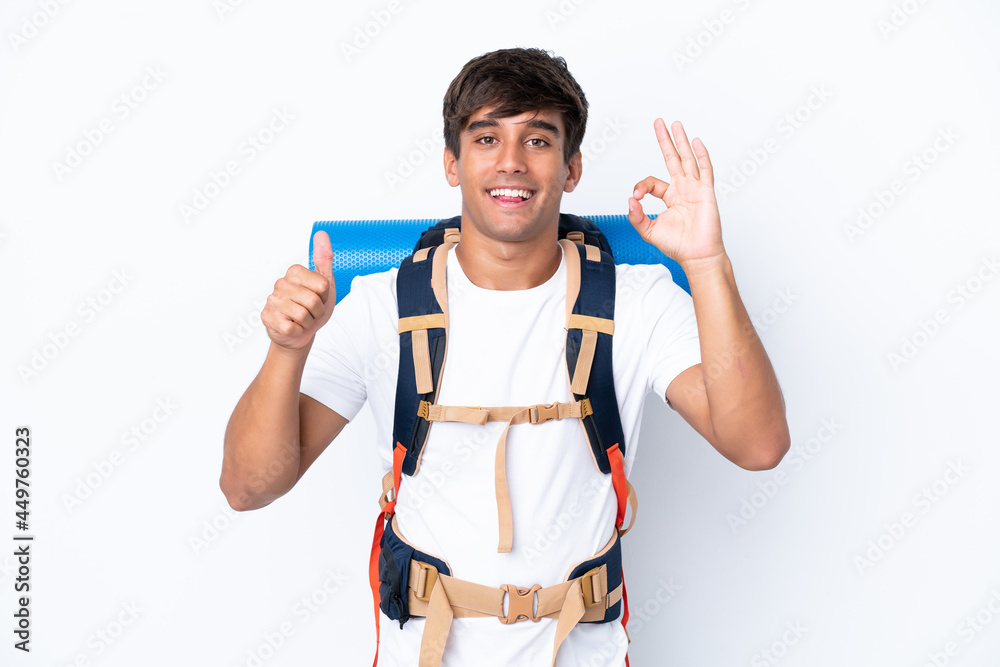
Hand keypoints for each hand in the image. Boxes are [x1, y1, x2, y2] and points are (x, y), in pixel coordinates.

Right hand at [261, 230, 336, 351]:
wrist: (300, 333)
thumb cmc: (313, 307)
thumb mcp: (325, 283)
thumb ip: (324, 259)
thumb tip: (321, 233)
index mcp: (295, 272)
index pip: (322, 285)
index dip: (325, 296)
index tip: (319, 297)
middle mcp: (281, 283)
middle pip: (313, 300)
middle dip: (318, 311)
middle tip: (311, 311)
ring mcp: (272, 300)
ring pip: (304, 315)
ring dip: (308, 322)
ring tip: (302, 319)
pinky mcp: (267, 317)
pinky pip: (292, 327)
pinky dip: (298, 331)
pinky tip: (293, 326)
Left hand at [627, 119, 724, 266]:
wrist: (696, 255)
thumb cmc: (677, 245)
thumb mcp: (648, 231)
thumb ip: (636, 216)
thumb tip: (629, 200)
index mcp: (670, 197)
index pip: (652, 182)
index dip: (641, 187)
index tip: (635, 199)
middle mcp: (683, 189)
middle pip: (673, 159)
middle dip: (665, 141)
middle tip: (659, 123)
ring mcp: (695, 189)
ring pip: (687, 159)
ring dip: (681, 141)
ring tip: (676, 124)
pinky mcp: (706, 193)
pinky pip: (705, 170)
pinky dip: (701, 155)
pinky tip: (695, 142)